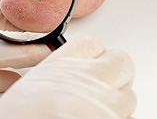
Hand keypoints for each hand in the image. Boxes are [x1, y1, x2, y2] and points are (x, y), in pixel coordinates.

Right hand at [0, 36, 135, 118]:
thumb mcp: (27, 91)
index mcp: (61, 66)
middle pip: (120, 61)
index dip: (92, 53)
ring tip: (96, 112)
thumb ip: (55, 75)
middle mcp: (87, 79)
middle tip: (101, 84)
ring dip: (117, 101)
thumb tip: (69, 75)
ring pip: (129, 94)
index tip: (89, 61)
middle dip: (114, 71)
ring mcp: (106, 103)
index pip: (90, 44)